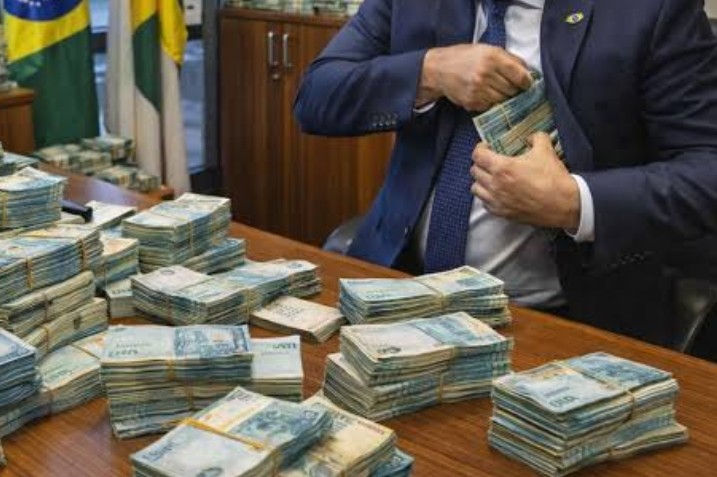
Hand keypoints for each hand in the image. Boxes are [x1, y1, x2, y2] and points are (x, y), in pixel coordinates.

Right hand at [416, 44, 532, 111]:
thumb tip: (528, 72)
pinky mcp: (472, 102)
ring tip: (495, 89)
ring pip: (503, 100)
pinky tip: (483, 94)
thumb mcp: (488, 49)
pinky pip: (490, 106)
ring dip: (502, 97)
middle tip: (508, 86)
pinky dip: (490, 102)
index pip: (520, 76)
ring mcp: (478, 90)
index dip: (527, 82)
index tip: (526, 84)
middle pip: (512, 90)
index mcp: (493, 57)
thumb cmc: (465, 57)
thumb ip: (509, 58)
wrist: (439, 69)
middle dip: (513, 89)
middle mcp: (486, 74)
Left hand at [470, 133, 580, 228]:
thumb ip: (536, 138)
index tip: (486, 147)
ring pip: (475, 188)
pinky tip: (496, 192)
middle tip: (489, 161)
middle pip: (474, 171)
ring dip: (481, 180)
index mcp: (502, 168)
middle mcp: (495, 185)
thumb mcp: (546, 150)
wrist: (564, 205)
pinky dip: (487, 196)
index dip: (480, 149)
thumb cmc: (553, 178)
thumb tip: (531, 137)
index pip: (478, 156)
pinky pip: (484, 203)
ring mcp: (497, 201)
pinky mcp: (502, 213)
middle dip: (480, 163)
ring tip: (490, 177)